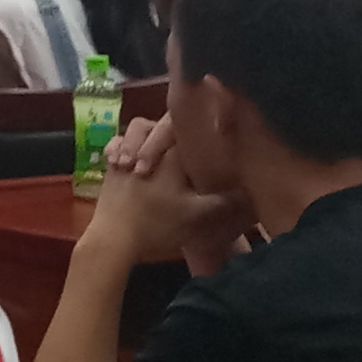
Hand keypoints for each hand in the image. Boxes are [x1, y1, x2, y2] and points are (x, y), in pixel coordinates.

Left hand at [89, 117, 239, 258]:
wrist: (113, 239)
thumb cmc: (158, 224)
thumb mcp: (198, 215)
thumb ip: (225, 200)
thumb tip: (251, 189)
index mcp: (171, 154)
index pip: (186, 125)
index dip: (199, 124)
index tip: (209, 135)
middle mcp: (146, 146)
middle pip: (161, 123)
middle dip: (170, 133)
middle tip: (181, 154)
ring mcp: (124, 155)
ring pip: (137, 128)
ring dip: (146, 137)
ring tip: (155, 157)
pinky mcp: (110, 167)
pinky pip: (116, 142)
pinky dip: (123, 144)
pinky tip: (129, 159)